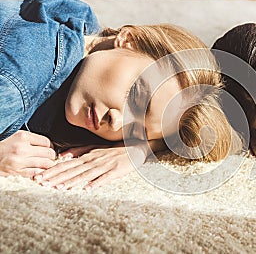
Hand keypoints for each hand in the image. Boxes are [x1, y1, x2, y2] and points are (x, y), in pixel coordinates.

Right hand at [0, 130, 55, 176]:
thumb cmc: (3, 144)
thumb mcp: (16, 135)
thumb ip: (31, 139)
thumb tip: (47, 144)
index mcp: (23, 137)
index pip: (46, 142)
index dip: (50, 146)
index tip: (49, 148)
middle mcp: (22, 148)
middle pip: (49, 153)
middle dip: (51, 155)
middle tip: (49, 156)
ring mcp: (19, 161)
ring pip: (45, 164)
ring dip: (48, 164)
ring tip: (45, 163)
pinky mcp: (16, 171)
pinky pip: (36, 172)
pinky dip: (40, 171)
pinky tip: (38, 169)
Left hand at [33, 141, 148, 188]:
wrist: (135, 147)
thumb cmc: (114, 150)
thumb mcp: (96, 148)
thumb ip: (79, 150)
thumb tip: (62, 156)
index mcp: (88, 156)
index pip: (67, 164)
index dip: (53, 170)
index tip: (39, 177)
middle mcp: (94, 160)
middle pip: (72, 169)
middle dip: (57, 176)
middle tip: (42, 183)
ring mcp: (104, 166)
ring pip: (85, 174)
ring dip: (72, 181)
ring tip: (60, 188)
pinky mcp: (116, 171)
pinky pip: (104, 178)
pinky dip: (95, 183)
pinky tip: (87, 189)